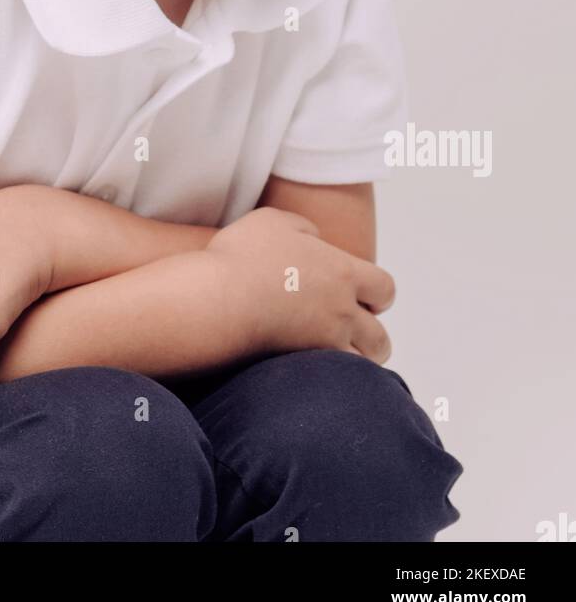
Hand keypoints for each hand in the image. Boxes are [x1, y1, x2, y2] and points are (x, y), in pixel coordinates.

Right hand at [205, 206, 395, 363]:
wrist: (217, 297)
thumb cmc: (242, 254)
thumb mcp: (274, 220)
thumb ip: (305, 228)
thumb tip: (316, 239)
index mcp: (342, 271)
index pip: (385, 288)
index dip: (378, 294)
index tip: (363, 297)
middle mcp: (342, 310)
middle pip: (380, 337)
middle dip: (371, 336)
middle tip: (351, 331)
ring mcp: (324, 341)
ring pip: (362, 365)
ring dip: (354, 362)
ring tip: (335, 356)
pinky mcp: (303, 366)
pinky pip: (333, 381)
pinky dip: (331, 379)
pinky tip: (312, 369)